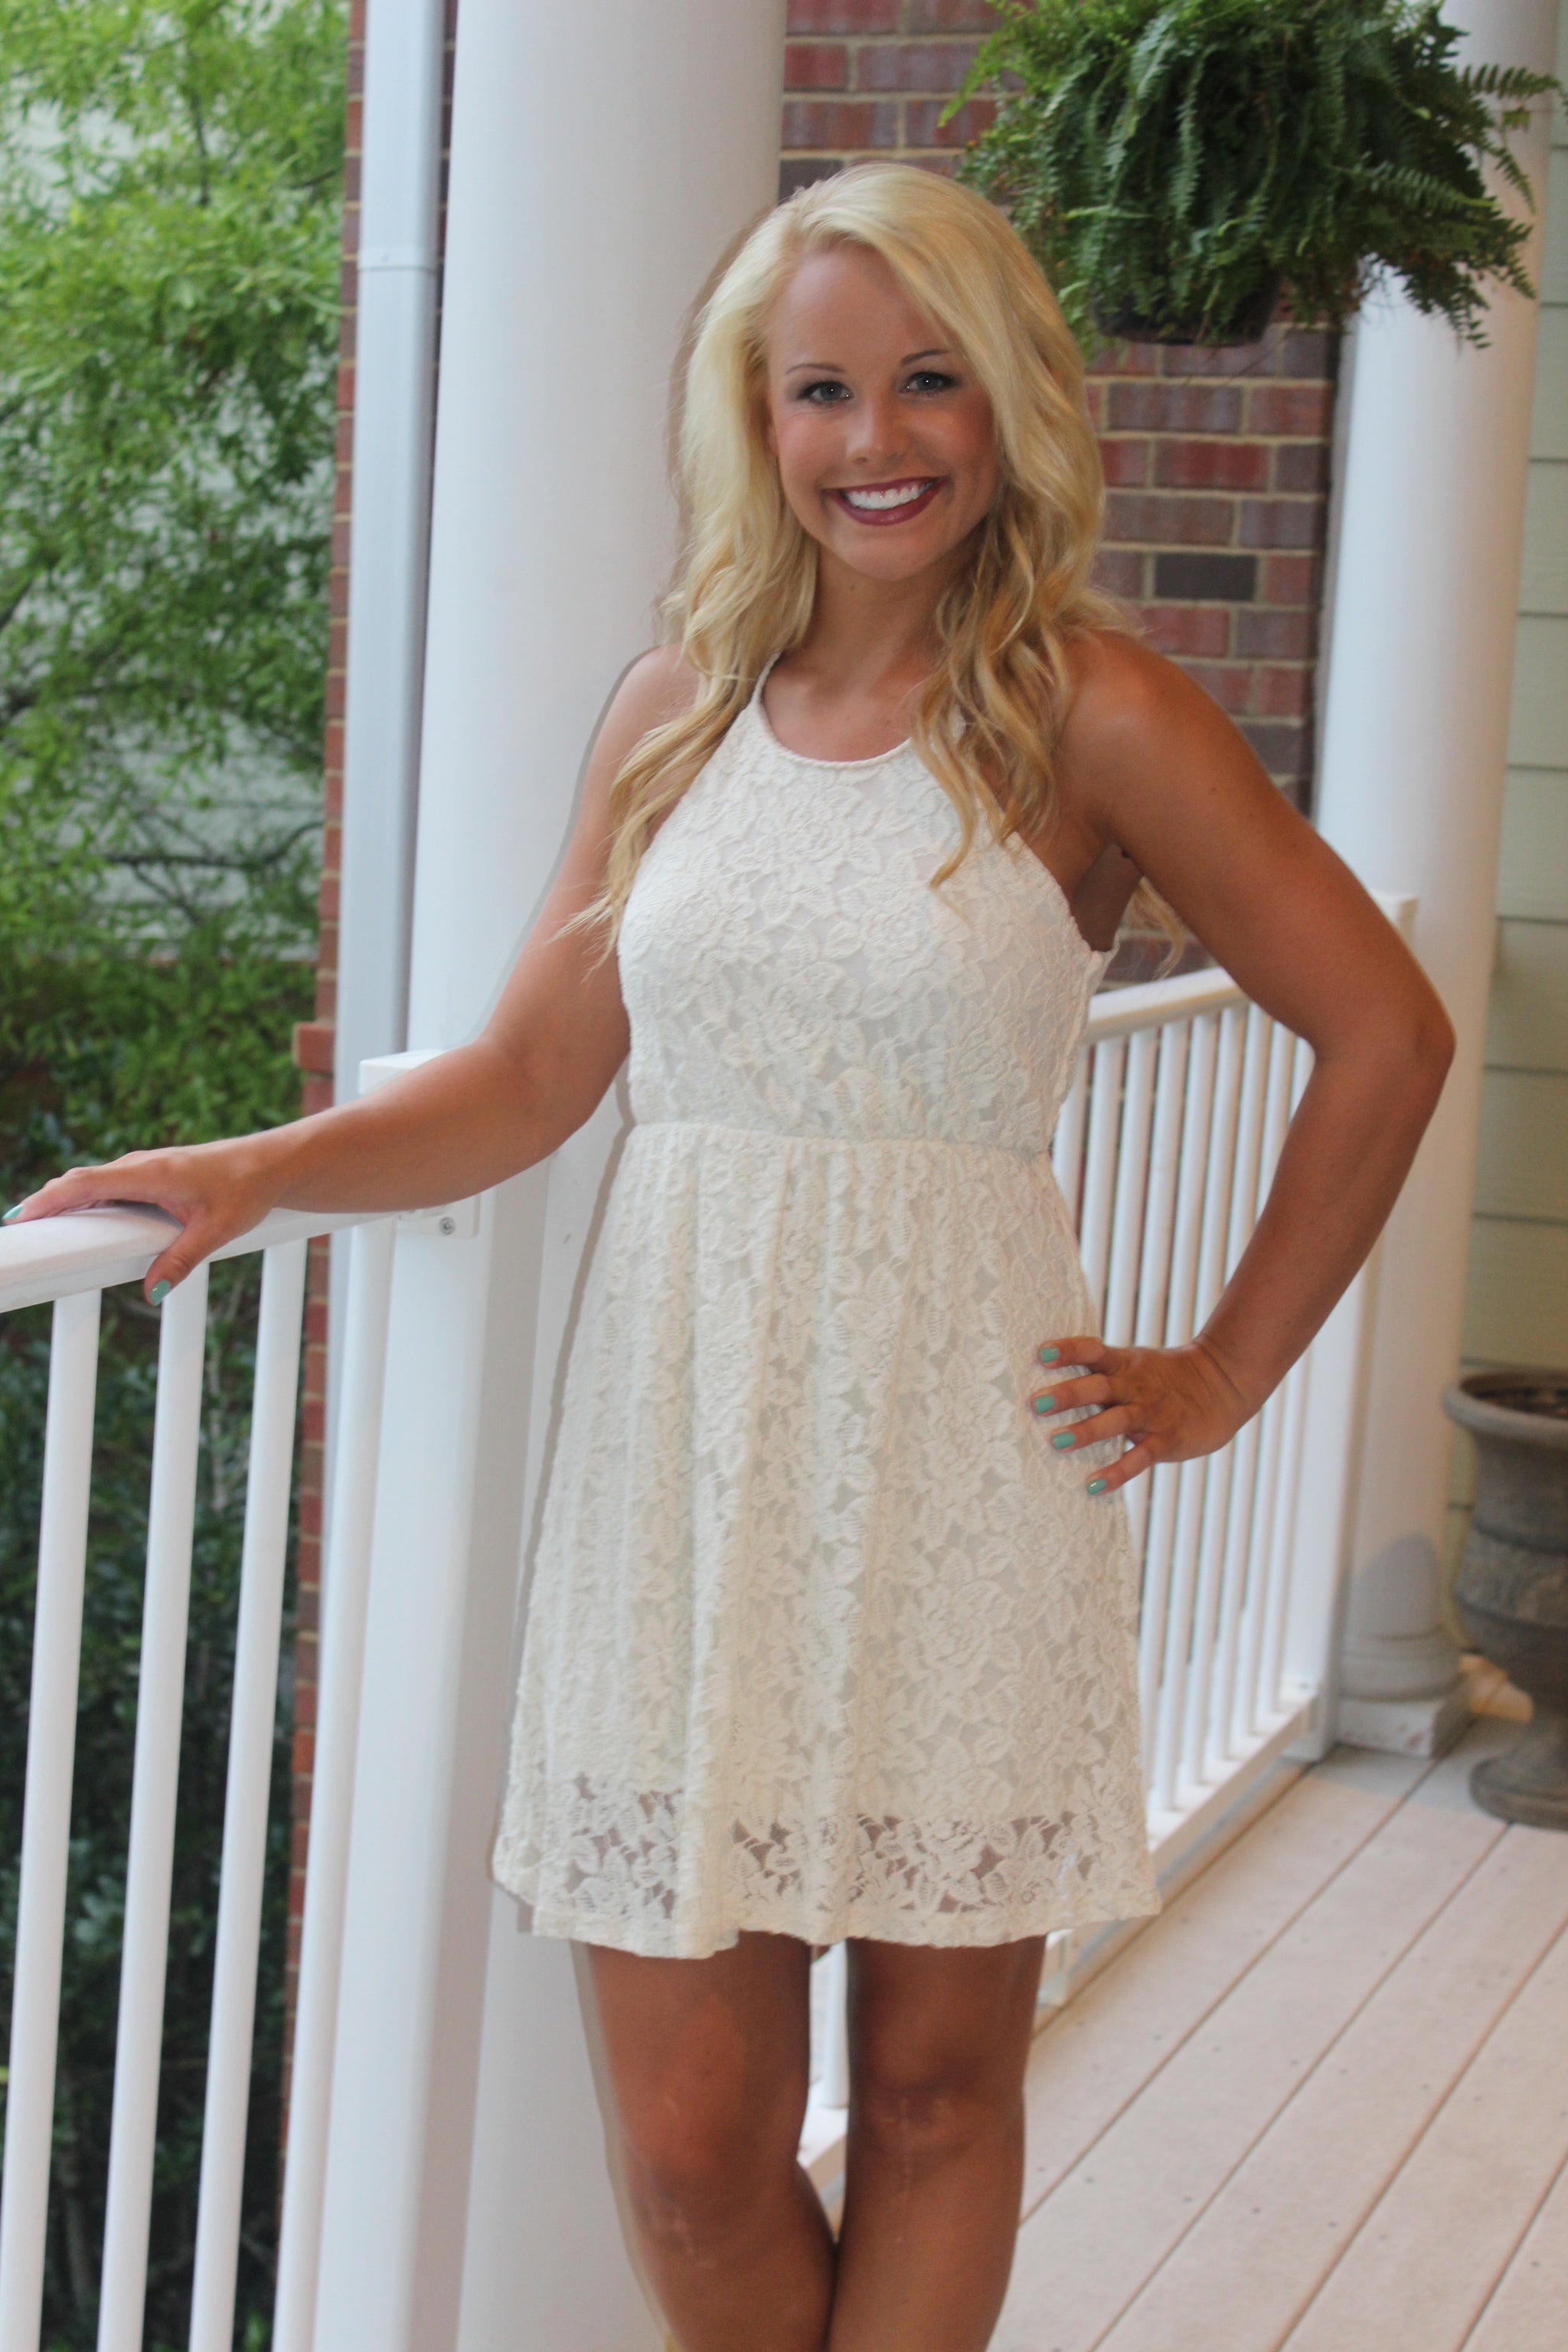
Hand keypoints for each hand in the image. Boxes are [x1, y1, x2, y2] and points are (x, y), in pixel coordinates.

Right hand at [1, 1136, 286, 1304]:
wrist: (271, 1164)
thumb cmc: (246, 1191)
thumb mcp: (216, 1231)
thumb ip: (181, 1260)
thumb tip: (151, 1292)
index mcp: (149, 1173)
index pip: (85, 1184)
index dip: (49, 1200)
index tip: (20, 1219)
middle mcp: (140, 1165)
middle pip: (79, 1181)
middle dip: (45, 1203)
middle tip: (15, 1229)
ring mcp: (144, 1167)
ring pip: (92, 1181)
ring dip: (62, 1199)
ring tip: (33, 1225)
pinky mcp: (152, 1173)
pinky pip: (108, 1183)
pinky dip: (84, 1197)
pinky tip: (73, 1215)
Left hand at [1028, 1333, 1258, 1497]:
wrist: (1223, 1384)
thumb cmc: (1165, 1378)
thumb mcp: (1135, 1365)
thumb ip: (1101, 1373)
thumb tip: (1052, 1385)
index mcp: (1124, 1364)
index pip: (1092, 1351)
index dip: (1068, 1351)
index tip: (1041, 1354)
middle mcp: (1134, 1386)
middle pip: (1098, 1386)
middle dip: (1067, 1394)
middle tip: (1035, 1403)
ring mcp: (1151, 1413)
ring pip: (1116, 1420)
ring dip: (1086, 1431)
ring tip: (1057, 1442)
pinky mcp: (1166, 1440)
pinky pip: (1139, 1458)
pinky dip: (1117, 1472)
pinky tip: (1094, 1485)